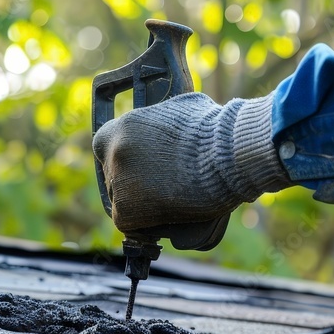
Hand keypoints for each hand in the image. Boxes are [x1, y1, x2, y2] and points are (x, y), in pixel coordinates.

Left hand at [93, 92, 289, 249]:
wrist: (225, 156)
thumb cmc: (213, 131)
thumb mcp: (184, 108)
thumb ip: (165, 118)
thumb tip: (172, 122)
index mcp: (123, 126)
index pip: (107, 146)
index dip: (124, 158)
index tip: (138, 166)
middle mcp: (115, 151)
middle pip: (114, 174)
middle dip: (133, 182)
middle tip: (158, 187)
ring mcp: (119, 180)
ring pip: (121, 200)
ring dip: (140, 203)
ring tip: (167, 203)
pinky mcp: (125, 209)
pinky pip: (127, 223)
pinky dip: (142, 224)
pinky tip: (161, 219)